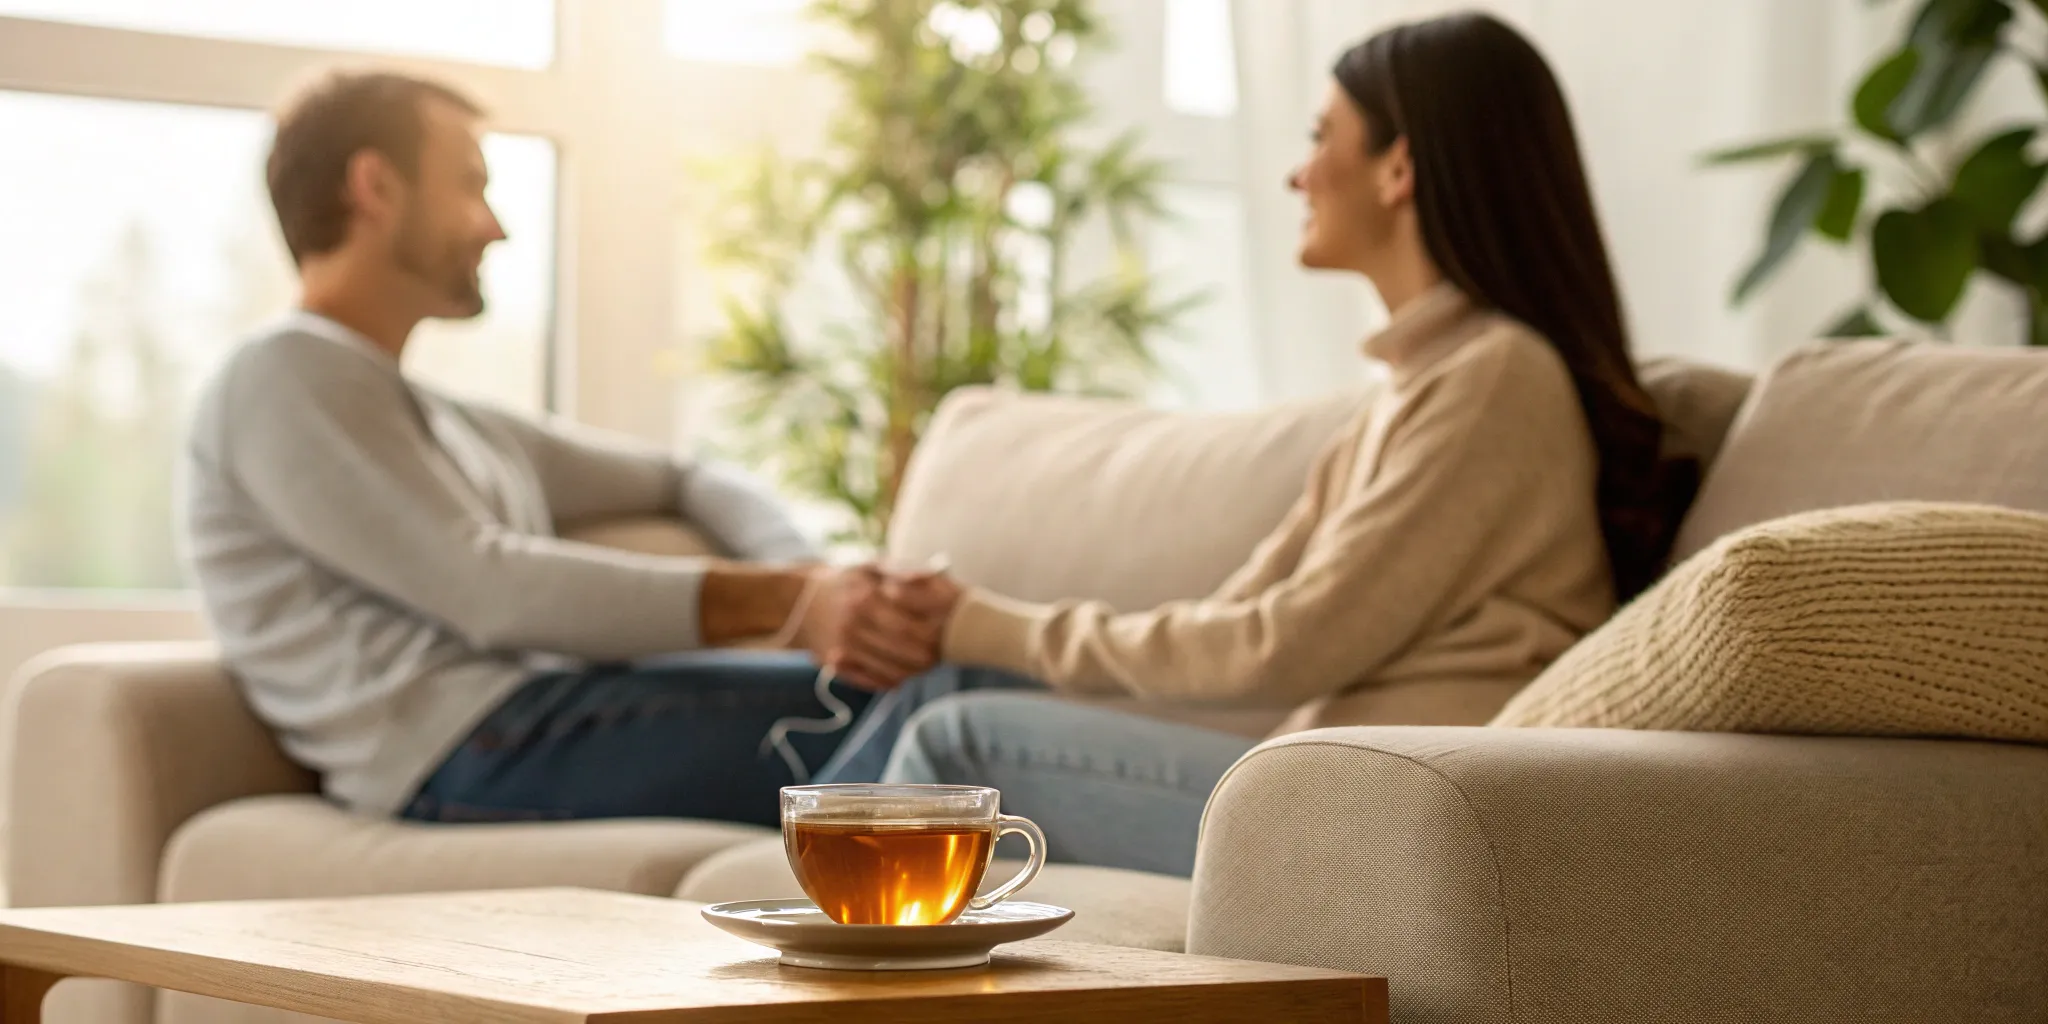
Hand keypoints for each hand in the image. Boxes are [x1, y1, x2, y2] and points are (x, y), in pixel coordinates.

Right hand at [797, 566, 950, 690]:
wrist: (798, 601)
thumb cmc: (845, 582)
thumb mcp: (869, 566)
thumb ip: (900, 570)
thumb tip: (930, 575)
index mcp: (864, 599)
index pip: (910, 627)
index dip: (933, 634)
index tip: (946, 633)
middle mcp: (852, 626)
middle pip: (906, 653)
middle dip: (930, 656)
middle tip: (942, 653)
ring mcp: (842, 648)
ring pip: (892, 672)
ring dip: (915, 672)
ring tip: (926, 663)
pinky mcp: (834, 665)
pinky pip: (871, 682)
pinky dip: (891, 682)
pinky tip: (902, 673)